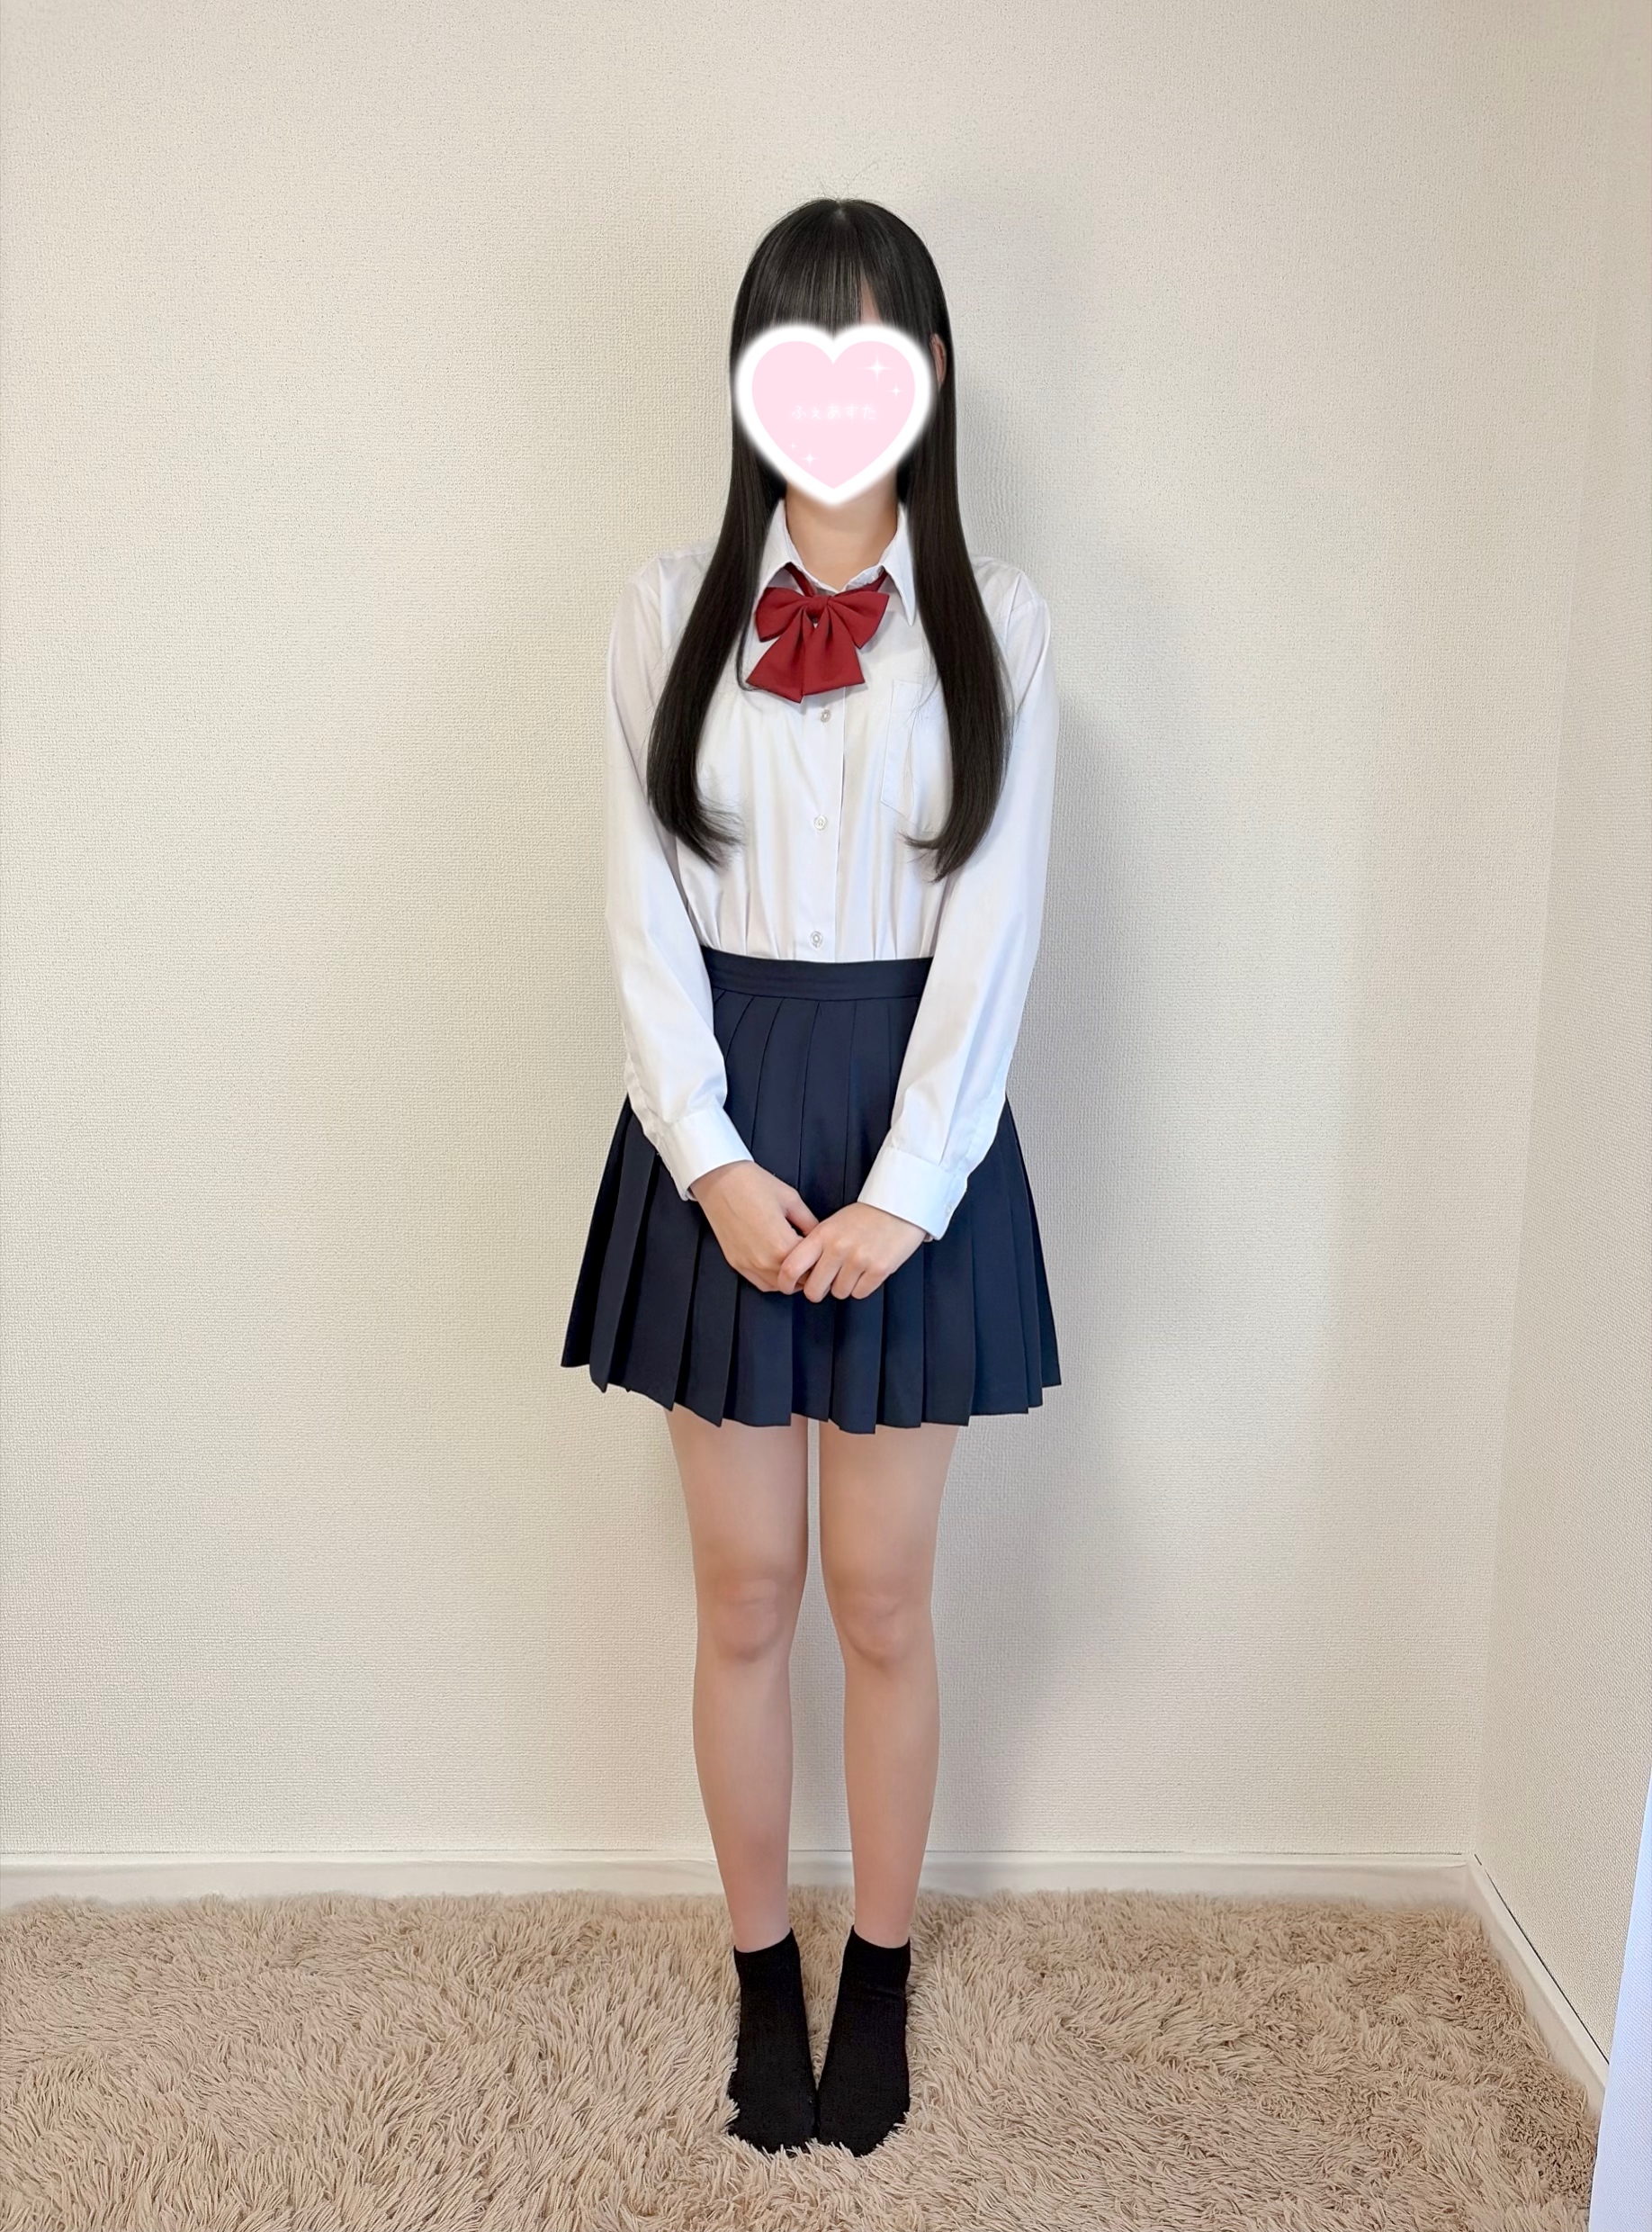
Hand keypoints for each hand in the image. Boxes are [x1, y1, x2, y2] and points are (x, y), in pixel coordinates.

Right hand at [689, 1159, 818, 1290]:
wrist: (720, 1181)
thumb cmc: (751, 1185)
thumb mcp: (792, 1200)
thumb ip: (810, 1223)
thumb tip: (820, 1237)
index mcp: (781, 1245)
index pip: (812, 1266)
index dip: (821, 1259)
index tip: (824, 1253)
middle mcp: (764, 1260)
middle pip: (797, 1281)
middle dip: (808, 1271)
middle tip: (813, 1257)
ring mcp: (748, 1264)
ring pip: (779, 1286)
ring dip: (790, 1278)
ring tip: (796, 1260)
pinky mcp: (736, 1263)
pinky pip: (761, 1283)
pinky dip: (773, 1279)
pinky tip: (778, 1264)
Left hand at [777, 1200, 926, 1302]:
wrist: (899, 1206)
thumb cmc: (865, 1216)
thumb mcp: (832, 1224)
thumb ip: (815, 1246)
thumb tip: (800, 1271)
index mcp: (822, 1235)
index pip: (791, 1267)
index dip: (785, 1283)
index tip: (787, 1287)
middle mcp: (838, 1248)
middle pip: (814, 1290)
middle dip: (817, 1291)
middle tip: (824, 1283)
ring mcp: (859, 1260)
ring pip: (839, 1293)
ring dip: (843, 1286)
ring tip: (852, 1269)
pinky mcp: (879, 1269)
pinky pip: (860, 1293)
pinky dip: (862, 1287)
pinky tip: (866, 1271)